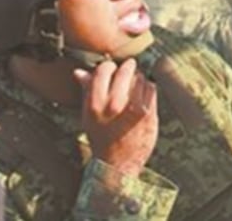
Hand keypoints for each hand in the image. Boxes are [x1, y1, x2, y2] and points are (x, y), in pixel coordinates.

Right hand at [74, 59, 157, 177]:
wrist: (118, 164)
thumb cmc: (101, 138)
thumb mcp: (88, 116)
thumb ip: (86, 92)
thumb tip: (79, 72)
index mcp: (95, 104)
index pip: (104, 70)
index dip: (109, 67)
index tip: (111, 69)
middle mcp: (114, 105)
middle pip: (125, 70)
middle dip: (128, 68)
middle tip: (128, 68)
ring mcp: (133, 108)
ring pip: (140, 78)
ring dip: (139, 79)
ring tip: (134, 88)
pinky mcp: (149, 113)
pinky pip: (151, 89)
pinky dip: (148, 89)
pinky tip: (142, 97)